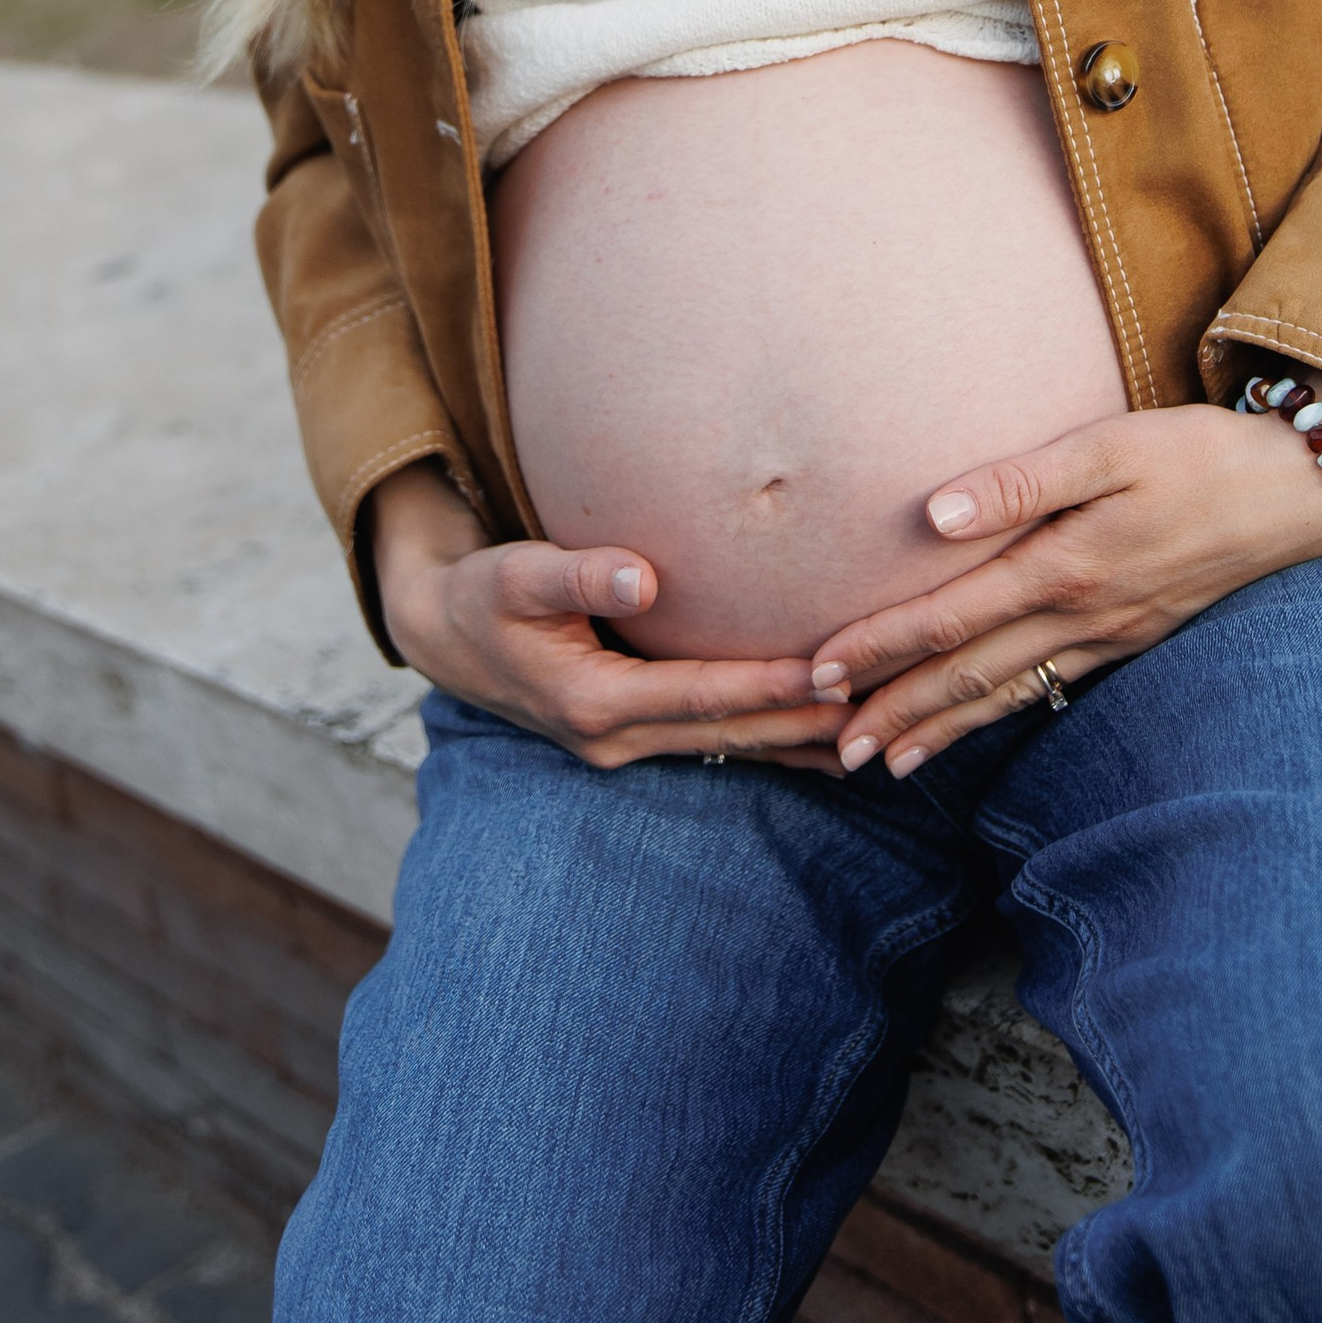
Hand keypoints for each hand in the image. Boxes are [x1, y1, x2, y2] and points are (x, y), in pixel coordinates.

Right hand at [370, 462, 842, 771]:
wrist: (443, 635)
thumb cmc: (480, 595)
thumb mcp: (513, 577)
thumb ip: (576, 575)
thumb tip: (640, 579)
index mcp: (592, 700)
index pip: (698, 694)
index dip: (764, 686)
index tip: (827, 676)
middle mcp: (613, 736)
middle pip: (725, 732)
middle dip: (799, 722)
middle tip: (878, 709)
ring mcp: (623, 744)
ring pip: (725, 745)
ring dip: (793, 742)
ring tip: (869, 737)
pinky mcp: (632, 734)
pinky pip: (711, 742)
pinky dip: (764, 742)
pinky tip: (815, 747)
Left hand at [805, 378, 1321, 780]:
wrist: (1297, 494)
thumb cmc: (1199, 455)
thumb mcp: (1112, 446)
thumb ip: (1020, 483)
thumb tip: (932, 516)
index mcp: (1067, 568)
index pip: (952, 618)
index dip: (883, 645)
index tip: (820, 671)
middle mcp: (1083, 617)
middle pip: (970, 674)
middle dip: (896, 709)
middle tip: (828, 747)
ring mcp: (1110, 639)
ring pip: (1007, 694)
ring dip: (941, 729)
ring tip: (883, 763)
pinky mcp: (1130, 641)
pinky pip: (1047, 690)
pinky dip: (998, 715)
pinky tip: (974, 728)